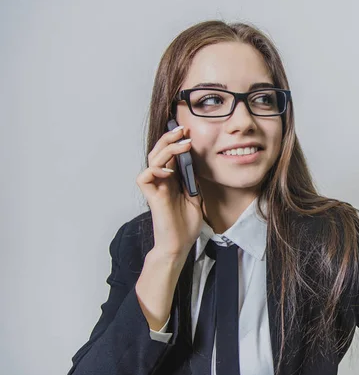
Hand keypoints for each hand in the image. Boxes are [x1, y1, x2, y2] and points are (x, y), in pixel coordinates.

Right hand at [136, 124, 203, 261]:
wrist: (180, 244)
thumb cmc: (186, 225)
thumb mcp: (196, 197)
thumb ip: (193, 180)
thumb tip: (198, 163)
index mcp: (172, 179)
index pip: (170, 154)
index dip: (176, 141)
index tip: (188, 132)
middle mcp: (162, 180)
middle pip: (159, 152)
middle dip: (170, 138)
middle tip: (183, 130)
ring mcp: (156, 187)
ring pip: (152, 159)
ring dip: (167, 149)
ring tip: (183, 144)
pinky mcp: (151, 196)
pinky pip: (144, 177)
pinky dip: (155, 170)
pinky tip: (168, 170)